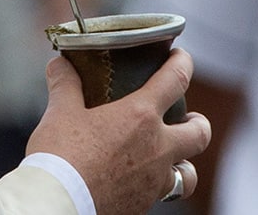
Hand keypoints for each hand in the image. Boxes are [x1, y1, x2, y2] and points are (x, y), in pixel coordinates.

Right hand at [27, 48, 211, 214]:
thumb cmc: (60, 157)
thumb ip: (65, 84)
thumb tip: (60, 64)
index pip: (176, 79)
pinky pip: (161, 194)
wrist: (58, 204)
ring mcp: (153, 182)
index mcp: (141, 117)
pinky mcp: (142, 205)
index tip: (181, 58)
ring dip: (185, 163)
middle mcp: (157, 148)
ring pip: (188, 174)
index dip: (183, 63)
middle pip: (200, 133)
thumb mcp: (60, 112)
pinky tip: (137, 178)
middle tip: (189, 117)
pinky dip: (156, 185)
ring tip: (173, 156)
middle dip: (198, 122)